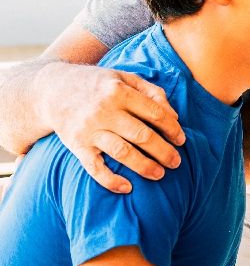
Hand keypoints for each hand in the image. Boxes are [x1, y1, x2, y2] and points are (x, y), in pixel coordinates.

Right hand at [41, 62, 185, 192]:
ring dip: (144, 166)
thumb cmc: (97, 84)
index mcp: (119, 92)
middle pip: (142, 135)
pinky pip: (94, 168)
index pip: (155, 113)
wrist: (51, 89)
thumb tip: (173, 115)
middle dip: (164, 151)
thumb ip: (151, 91)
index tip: (181, 140)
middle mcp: (105, 111)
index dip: (172, 128)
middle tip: (176, 162)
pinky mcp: (76, 146)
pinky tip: (127, 188)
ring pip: (122, 152)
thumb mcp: (124, 77)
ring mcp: (89, 130)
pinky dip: (110, 180)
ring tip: (160, 174)